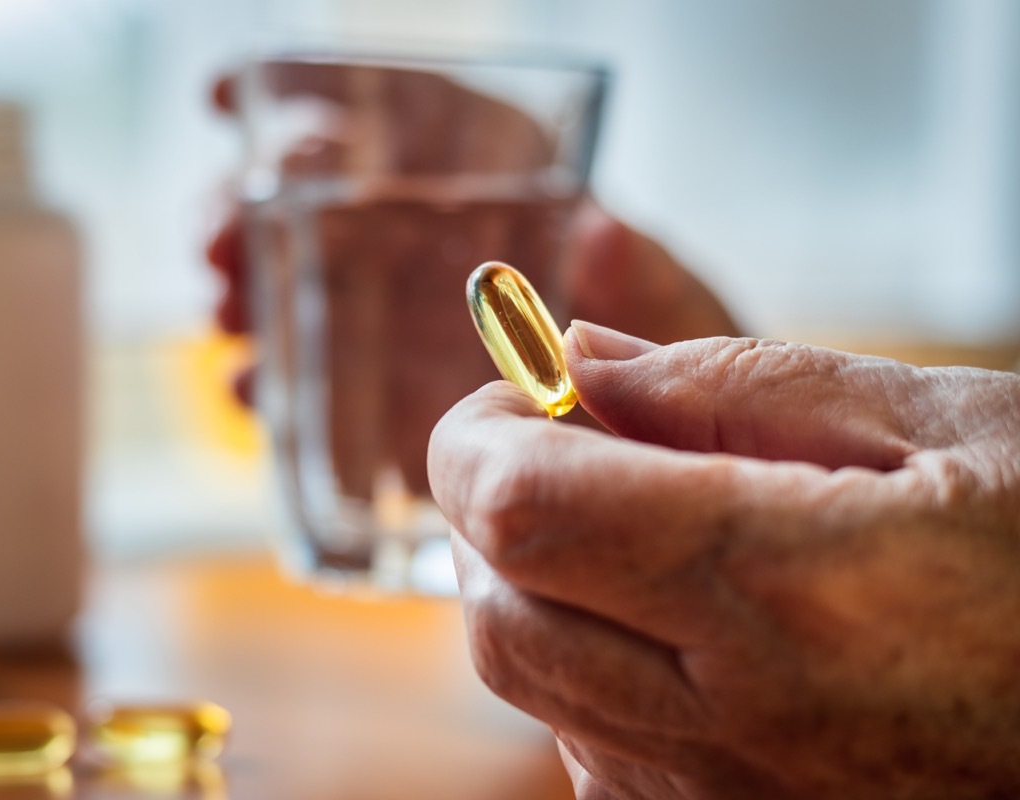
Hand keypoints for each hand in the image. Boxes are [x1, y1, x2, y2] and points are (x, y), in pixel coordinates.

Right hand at [206, 62, 737, 500]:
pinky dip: (273, 385)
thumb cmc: (683, 376)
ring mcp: (402, 332)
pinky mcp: (382, 408)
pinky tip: (250, 389)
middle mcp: (437, 257)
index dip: (307, 105)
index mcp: (503, 198)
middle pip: (321, 208)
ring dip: (248, 291)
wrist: (673, 471)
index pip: (399, 126)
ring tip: (224, 305)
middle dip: (252, 208)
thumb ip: (650, 278)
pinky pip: (314, 389)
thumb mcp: (680, 318)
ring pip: (300, 292)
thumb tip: (603, 227)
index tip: (231, 98)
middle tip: (219, 236)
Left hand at [428, 320, 1019, 798]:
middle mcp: (745, 721)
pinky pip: (587, 745)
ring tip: (634, 527)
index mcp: (797, 589)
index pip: (525, 512)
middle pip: (499, 611)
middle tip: (561, 444)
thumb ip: (735, 385)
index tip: (511, 394)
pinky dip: (584, 663)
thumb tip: (582, 360)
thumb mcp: (942, 423)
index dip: (477, 439)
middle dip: (490, 510)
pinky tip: (672, 623)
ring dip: (535, 582)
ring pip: (531, 684)